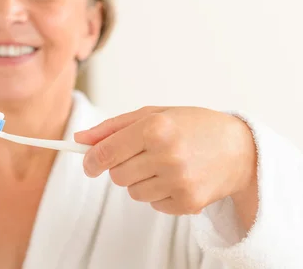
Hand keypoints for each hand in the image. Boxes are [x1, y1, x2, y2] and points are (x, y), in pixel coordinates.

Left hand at [75, 106, 257, 215]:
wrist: (239, 149)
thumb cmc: (190, 126)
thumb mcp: (152, 115)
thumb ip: (112, 128)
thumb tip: (80, 140)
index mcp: (155, 128)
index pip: (106, 152)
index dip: (90, 160)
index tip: (88, 163)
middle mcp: (167, 155)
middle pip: (116, 175)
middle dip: (120, 166)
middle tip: (140, 156)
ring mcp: (179, 182)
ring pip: (132, 192)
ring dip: (139, 180)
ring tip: (163, 165)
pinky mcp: (188, 203)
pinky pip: (152, 204)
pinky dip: (158, 193)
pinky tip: (176, 178)